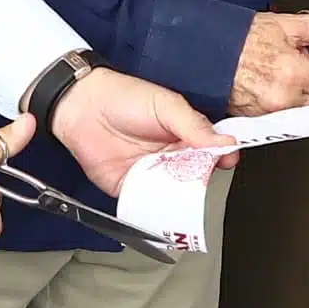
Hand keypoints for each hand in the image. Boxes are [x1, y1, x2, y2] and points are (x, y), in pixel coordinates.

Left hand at [50, 66, 224, 194]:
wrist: (82, 108)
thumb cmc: (124, 98)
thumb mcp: (166, 105)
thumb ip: (194, 125)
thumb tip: (225, 141)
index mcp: (185, 135)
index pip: (212, 152)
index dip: (222, 158)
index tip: (226, 161)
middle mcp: (172, 157)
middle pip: (196, 177)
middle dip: (201, 182)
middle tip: (199, 179)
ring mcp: (153, 175)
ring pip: (175, 195)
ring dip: (180, 200)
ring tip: (181, 195)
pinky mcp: (132, 189)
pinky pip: (148, 204)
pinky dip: (155, 209)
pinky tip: (160, 207)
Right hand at [235, 0, 308, 114]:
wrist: (206, 52)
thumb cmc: (241, 39)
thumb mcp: (290, 24)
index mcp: (294, 74)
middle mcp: (284, 100)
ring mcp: (272, 115)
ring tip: (301, 79)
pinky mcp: (261, 123)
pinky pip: (289, 119)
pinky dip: (293, 106)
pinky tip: (286, 91)